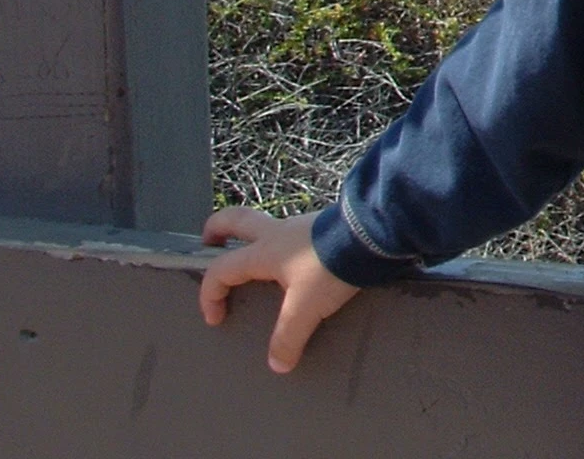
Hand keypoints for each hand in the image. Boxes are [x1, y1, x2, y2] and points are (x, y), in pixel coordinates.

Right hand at [199, 206, 361, 373]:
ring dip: (256, 239)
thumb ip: (288, 336)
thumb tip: (277, 363)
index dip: (210, 295)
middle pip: (235, 220)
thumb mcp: (306, 308)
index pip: (221, 270)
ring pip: (268, 225)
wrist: (374, 233)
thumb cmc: (332, 266)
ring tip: (259, 264)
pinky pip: (295, 233)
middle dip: (217, 229)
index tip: (216, 318)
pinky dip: (286, 245)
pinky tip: (300, 264)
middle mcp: (278, 232)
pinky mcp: (325, 225)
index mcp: (264, 251)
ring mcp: (303, 224)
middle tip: (209, 242)